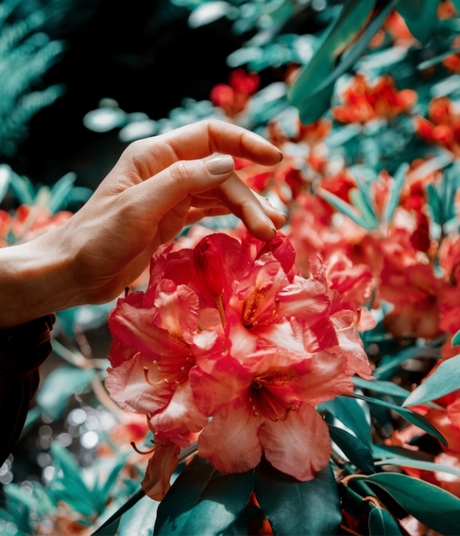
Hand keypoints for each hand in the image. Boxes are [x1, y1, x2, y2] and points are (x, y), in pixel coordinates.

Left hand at [0, 120, 283, 326]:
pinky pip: (209, 211)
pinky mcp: (172, 219)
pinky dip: (230, 218)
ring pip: (219, 194)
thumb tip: (229, 164)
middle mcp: (166, 170)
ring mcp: (171, 196)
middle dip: (248, 198)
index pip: (211, 136)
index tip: (274, 159)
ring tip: (270, 232)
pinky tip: (248, 227)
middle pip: (221, 173)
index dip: (244, 143)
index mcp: (156, 156)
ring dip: (245, 210)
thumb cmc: (98, 238)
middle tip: (271, 227)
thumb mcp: (139, 207)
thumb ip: (183, 181)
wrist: (75, 272)